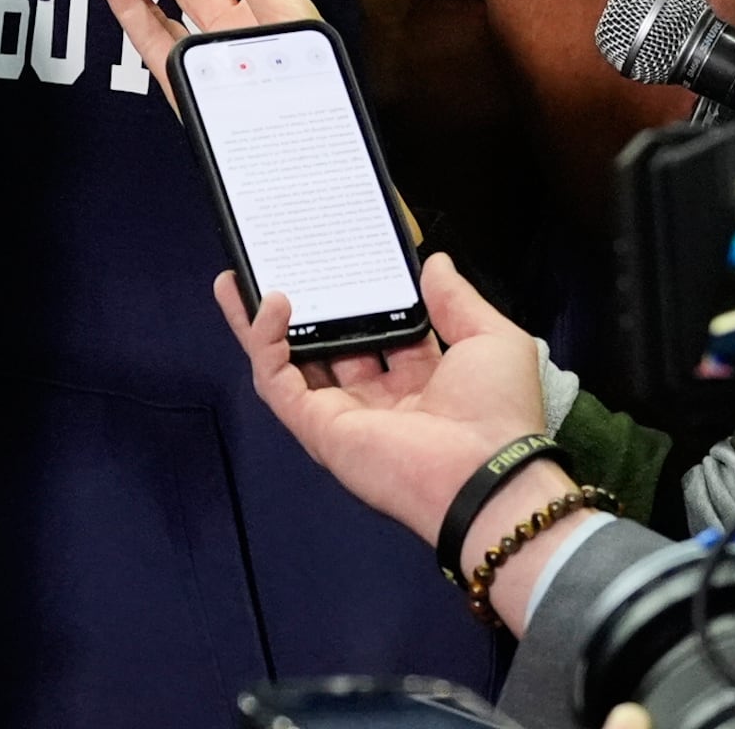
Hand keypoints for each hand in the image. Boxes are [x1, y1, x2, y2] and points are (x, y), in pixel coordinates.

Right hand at [220, 250, 547, 550]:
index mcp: (421, 380)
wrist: (486, 475)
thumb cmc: (497, 410)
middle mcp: (377, 399)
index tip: (344, 260)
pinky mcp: (318, 428)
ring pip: (289, 363)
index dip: (360, 297)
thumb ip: (457, 299)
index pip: (378, 331)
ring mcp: (343, 414)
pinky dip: (265, 343)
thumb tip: (434, 263)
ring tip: (236, 278)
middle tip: (281, 263)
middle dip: (303, 308)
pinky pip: (278, 382)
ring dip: (261, 323)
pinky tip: (269, 303)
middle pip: (327, 345)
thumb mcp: (490, 338)